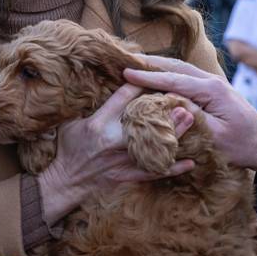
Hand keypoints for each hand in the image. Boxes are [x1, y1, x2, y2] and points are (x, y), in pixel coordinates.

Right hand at [38, 84, 195, 224]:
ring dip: (174, 133)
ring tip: (191, 120)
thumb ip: (91, 106)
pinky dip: (173, 168)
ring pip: (153, 145)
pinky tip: (191, 163)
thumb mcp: (72, 122)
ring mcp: (121, 159)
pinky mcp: (128, 174)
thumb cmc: (68, 148)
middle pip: (144, 121)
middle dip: (164, 110)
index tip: (156, 73)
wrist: (65, 182)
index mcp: (98, 122)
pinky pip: (154, 172)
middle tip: (183, 98)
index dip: (141, 83)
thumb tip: (100, 83)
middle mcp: (112, 140)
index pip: (123, 97)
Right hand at [123, 56, 256, 178]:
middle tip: (126, 60)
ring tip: (137, 65)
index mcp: (212, 90)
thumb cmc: (241, 145)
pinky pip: (187, 78)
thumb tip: (168, 103)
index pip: (173, 79)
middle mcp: (213, 81)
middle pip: (176, 67)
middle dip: (151, 63)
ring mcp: (214, 84)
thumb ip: (191, 117)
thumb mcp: (214, 136)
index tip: (126, 72)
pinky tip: (158, 78)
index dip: (148, 76)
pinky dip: (170, 75)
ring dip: (160, 67)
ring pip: (182, 69)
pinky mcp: (214, 91)